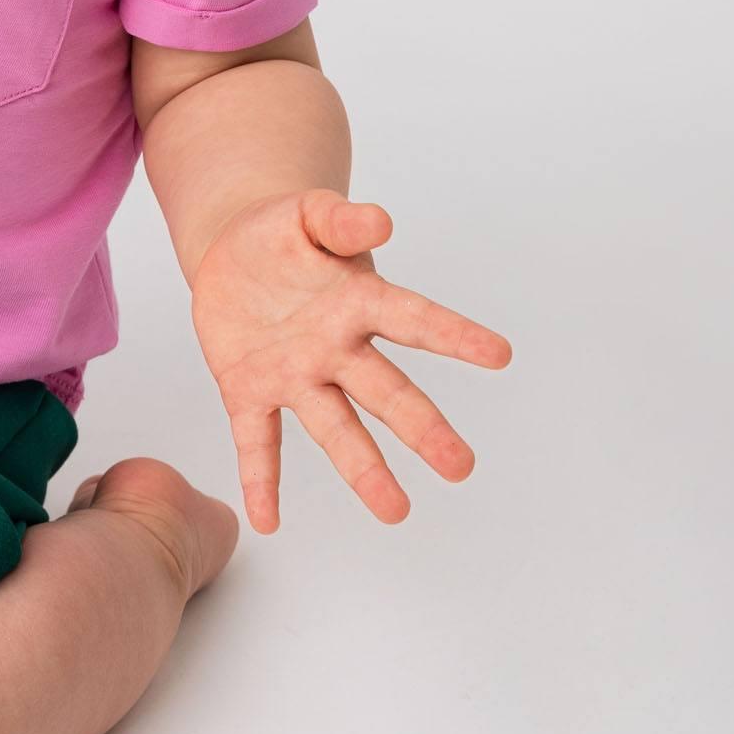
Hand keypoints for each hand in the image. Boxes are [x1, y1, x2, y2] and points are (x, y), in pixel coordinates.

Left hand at [187, 187, 511, 532]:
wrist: (232, 251)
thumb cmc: (284, 232)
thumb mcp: (307, 214)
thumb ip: (340, 221)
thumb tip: (380, 221)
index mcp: (357, 301)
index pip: (413, 318)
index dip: (454, 334)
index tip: (501, 354)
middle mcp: (336, 349)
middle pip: (385, 391)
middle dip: (421, 428)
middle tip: (460, 466)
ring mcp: (295, 374)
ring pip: (334, 427)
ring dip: (363, 469)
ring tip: (396, 511)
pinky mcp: (248, 389)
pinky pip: (257, 439)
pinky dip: (260, 479)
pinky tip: (266, 519)